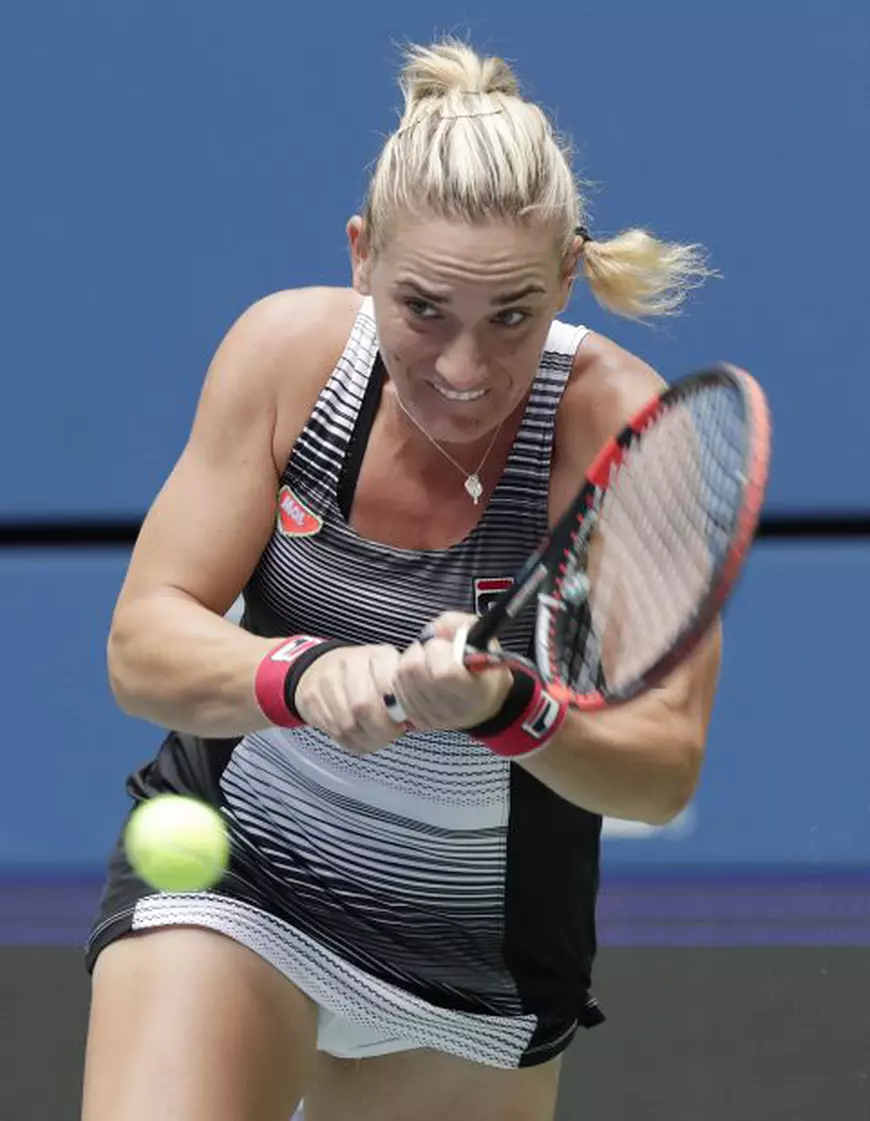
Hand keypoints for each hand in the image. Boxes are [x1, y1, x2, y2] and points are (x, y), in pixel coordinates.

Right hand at [294, 644, 403, 753]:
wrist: (318, 669)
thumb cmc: (363, 674)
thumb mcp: (390, 671)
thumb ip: (405, 689)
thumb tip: (420, 714)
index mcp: (376, 656)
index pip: (388, 685)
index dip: (397, 708)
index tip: (405, 719)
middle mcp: (348, 665)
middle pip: (364, 707)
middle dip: (382, 728)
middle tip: (393, 731)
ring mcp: (327, 683)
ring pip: (349, 724)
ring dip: (369, 737)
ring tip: (379, 734)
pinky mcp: (313, 702)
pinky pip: (337, 733)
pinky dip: (354, 741)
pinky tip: (362, 735)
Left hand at [390, 612, 512, 731]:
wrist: (484, 697)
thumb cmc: (483, 663)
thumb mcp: (480, 635)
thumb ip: (457, 625)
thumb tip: (434, 630)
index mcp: (477, 691)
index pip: (443, 673)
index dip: (438, 650)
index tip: (446, 646)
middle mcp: (455, 710)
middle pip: (414, 671)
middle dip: (420, 652)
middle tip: (434, 652)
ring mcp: (434, 718)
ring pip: (400, 678)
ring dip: (410, 663)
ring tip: (428, 664)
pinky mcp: (417, 720)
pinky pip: (396, 690)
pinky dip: (404, 678)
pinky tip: (421, 678)